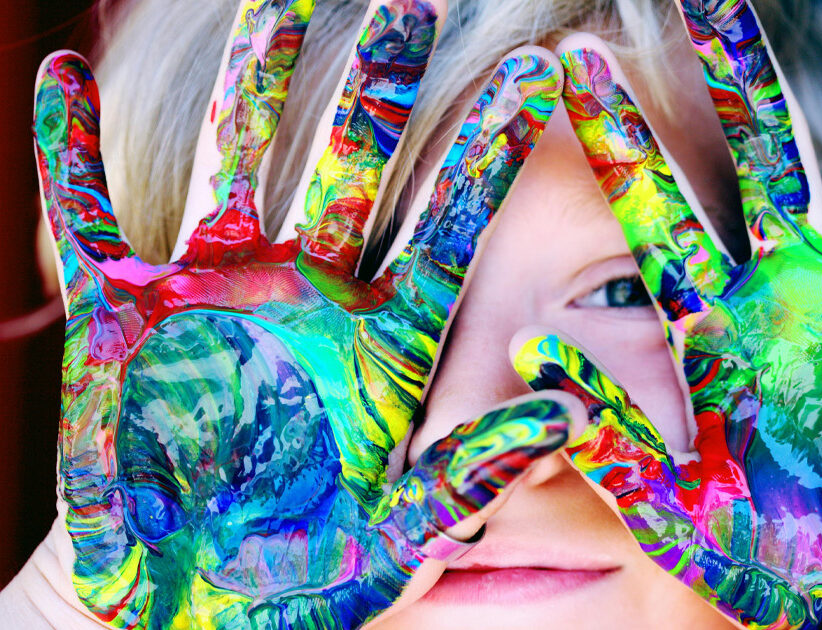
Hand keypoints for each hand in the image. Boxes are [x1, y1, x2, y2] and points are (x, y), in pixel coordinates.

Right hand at [33, 0, 564, 626]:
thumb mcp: (399, 533)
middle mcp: (307, 293)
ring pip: (240, 157)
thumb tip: (568, 410)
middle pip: (353, 165)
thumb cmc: (300, 575)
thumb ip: (476, 470)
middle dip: (379, 84)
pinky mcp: (122, 312)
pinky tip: (56, 82)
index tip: (538, 72)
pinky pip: (86, 215)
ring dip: (254, 79)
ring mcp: (215, 288)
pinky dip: (65, 154)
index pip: (450, 226)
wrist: (187, 603)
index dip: (489, 152)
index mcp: (381, 340)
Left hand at [513, 0, 821, 626]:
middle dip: (735, 70)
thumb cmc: (774, 563)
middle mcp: (801, 286)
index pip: (658, 211)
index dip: (616, 138)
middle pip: (760, 153)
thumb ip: (608, 433)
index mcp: (725, 323)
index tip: (568, 64)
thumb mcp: (675, 504)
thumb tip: (525, 361)